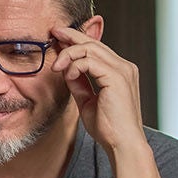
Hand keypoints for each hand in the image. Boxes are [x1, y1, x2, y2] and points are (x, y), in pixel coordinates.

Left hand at [49, 21, 145, 153]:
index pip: (97, 48)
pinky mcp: (117, 77)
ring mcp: (123, 70)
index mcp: (120, 71)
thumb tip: (66, 70)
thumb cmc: (108, 127)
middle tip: (53, 33)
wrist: (122, 144)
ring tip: (56, 66)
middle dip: (71, 36)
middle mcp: (124, 67)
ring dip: (68, 54)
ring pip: (90, 48)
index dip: (76, 39)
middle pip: (93, 42)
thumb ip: (79, 83)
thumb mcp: (87, 100)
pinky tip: (68, 75)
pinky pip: (90, 61)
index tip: (58, 37)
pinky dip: (75, 66)